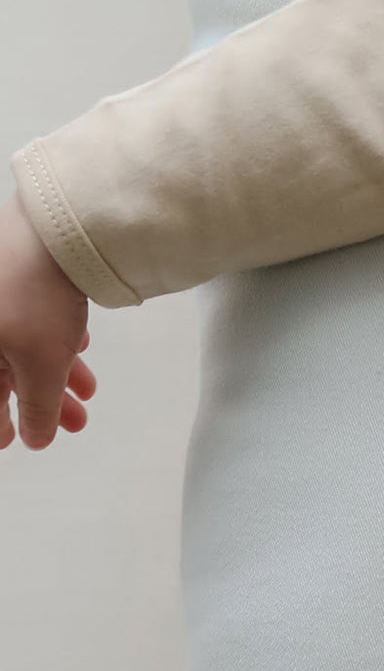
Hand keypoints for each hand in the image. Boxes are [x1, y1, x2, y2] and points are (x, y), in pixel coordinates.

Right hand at [0, 193, 94, 450]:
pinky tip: (79, 346)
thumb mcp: (39, 364)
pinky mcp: (11, 272)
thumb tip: (36, 440)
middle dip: (41, 400)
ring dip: (57, 372)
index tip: (10, 442)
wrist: (51, 229)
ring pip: (21, 343)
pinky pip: (29, 316)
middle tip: (72, 424)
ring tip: (88, 392)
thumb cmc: (32, 294)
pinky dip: (54, 337)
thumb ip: (37, 408)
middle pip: (2, 369)